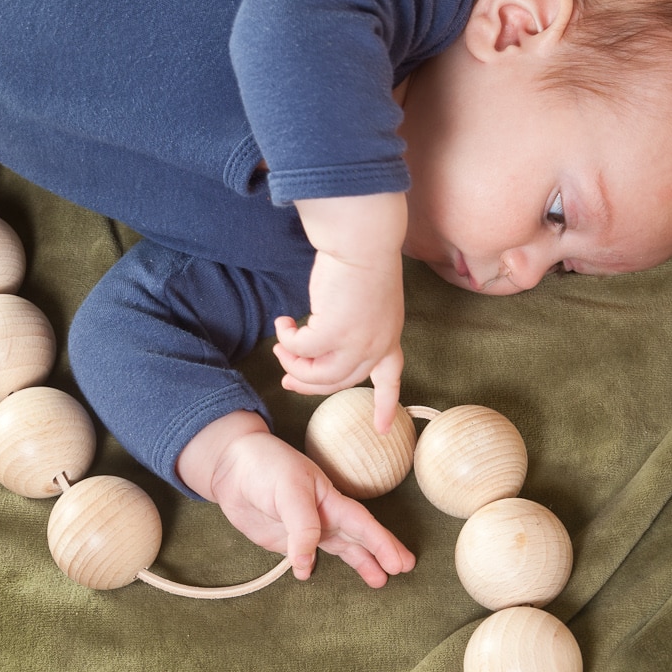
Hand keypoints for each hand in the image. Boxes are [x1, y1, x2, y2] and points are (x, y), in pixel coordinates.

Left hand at [177, 411, 414, 587]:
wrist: (230, 468)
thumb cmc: (265, 466)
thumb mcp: (289, 489)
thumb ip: (301, 525)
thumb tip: (306, 563)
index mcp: (330, 498)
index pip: (362, 524)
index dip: (382, 543)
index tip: (400, 563)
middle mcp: (324, 515)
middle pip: (359, 537)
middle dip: (382, 553)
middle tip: (405, 569)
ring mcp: (306, 529)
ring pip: (340, 548)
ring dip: (360, 563)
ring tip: (380, 581)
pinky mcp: (286, 540)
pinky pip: (307, 556)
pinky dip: (314, 566)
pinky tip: (315, 575)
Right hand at [277, 193, 408, 432]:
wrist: (362, 242)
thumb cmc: (363, 261)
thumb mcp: (368, 302)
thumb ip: (353, 325)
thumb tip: (320, 340)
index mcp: (389, 337)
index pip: (391, 379)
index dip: (386, 406)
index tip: (383, 429)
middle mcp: (375, 346)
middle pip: (339, 382)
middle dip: (309, 384)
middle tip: (286, 379)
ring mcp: (355, 343)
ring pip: (318, 374)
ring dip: (294, 364)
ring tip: (280, 348)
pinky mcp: (332, 333)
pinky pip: (300, 349)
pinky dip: (286, 340)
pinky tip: (283, 322)